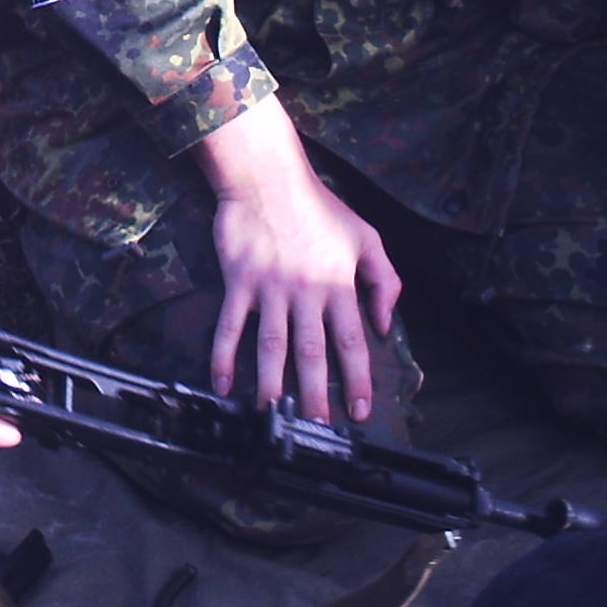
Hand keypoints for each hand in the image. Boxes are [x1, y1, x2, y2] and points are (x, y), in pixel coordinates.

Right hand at [195, 95, 399, 419]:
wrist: (267, 178)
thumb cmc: (319, 206)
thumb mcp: (366, 236)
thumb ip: (384, 281)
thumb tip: (385, 325)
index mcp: (338, 284)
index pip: (352, 341)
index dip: (358, 379)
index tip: (361, 410)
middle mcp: (305, 292)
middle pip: (311, 352)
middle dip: (315, 394)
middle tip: (314, 427)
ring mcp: (269, 288)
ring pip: (271, 345)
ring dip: (270, 382)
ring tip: (271, 414)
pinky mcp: (239, 282)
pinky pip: (230, 325)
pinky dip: (223, 355)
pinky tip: (221, 382)